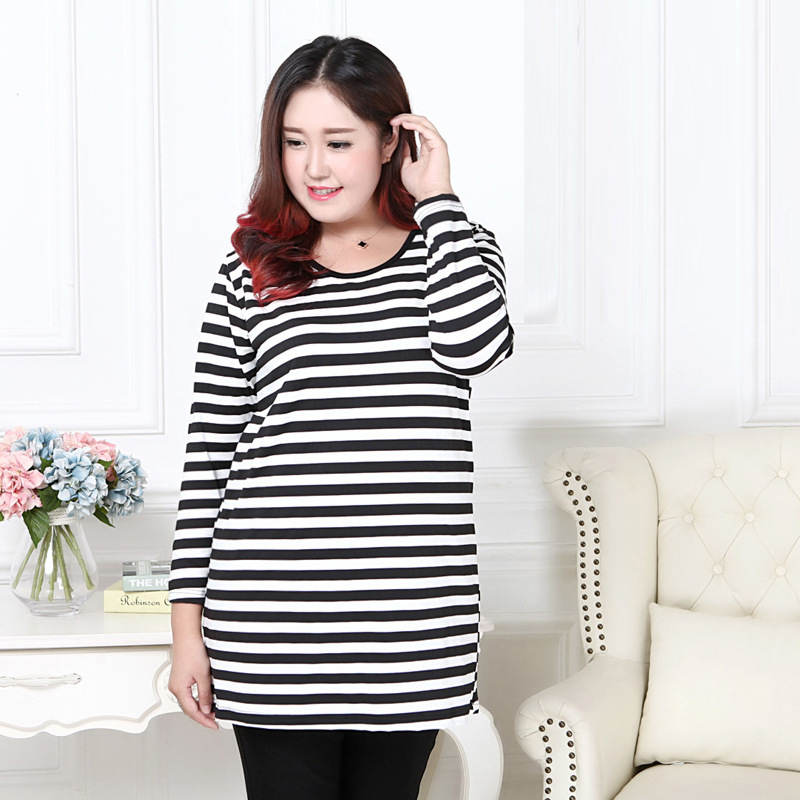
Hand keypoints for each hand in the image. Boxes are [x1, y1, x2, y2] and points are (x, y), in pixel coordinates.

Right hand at [169, 604, 217, 729]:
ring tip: (213, 711)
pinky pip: (189, 693)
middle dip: (202, 716)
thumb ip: (205, 694)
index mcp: (179, 689)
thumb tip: (206, 710)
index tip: (214, 725)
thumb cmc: (193, 651)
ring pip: (189, 701)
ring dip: (201, 707)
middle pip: (189, 708)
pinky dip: (198, 698)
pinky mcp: (181, 676)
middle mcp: (175, 687)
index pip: (192, 712)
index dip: (204, 721)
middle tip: (215, 720)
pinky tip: (206, 698)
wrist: (187, 635)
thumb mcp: (203, 675)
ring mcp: (177, 682)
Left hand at [390, 113, 453, 201]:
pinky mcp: (439, 145)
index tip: (392, 124)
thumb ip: (405, 154)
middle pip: (421, 123)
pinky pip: (426, 129)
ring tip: (396, 120)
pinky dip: (414, 125)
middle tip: (392, 119)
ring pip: (424, 123)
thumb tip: (401, 141)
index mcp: (428, 149)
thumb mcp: (406, 167)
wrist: (429, 196)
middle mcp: (434, 144)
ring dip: (409, 119)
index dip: (405, 124)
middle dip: (406, 118)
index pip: (418, 129)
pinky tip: (404, 124)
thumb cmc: (419, 186)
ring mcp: (437, 144)